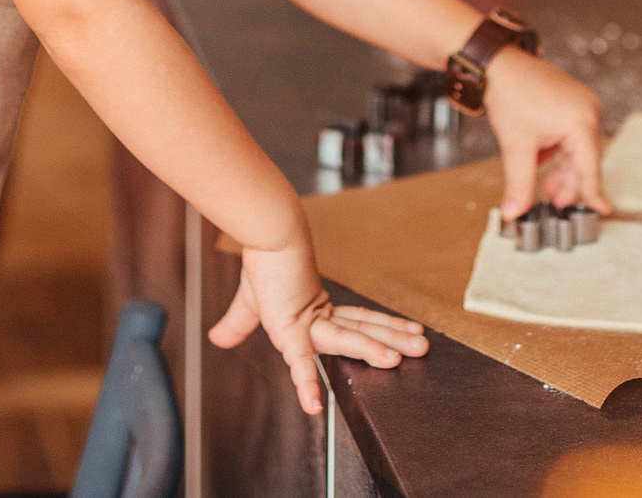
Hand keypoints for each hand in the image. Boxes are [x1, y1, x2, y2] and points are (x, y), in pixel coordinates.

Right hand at [206, 238, 429, 414]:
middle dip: (395, 339)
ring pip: (349, 338)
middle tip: (424, 346)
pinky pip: (299, 361)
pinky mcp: (290, 327)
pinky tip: (313, 406)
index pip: (359, 323)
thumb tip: (218, 338)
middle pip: (364, 331)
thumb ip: (238, 326)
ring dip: (375, 347)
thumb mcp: (250, 305)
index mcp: (317, 313)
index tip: (410, 331)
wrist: (267, 235)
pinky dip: (306, 382)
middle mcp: (319, 319)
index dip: (385, 328)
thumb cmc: (262, 264)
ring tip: (400, 359)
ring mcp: (308, 323)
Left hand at [484, 49, 607, 222]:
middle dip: (569, 182)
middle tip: (554, 201)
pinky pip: (573, 133)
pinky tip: (543, 158)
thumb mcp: (516, 146)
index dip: (593, 194)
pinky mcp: (573, 100)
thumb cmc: (510, 95)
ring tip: (548, 186)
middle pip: (584, 159)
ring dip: (563, 168)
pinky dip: (560, 150)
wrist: (497, 63)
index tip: (603, 211)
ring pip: (578, 147)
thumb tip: (514, 213)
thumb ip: (519, 184)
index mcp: (580, 123)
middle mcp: (588, 111)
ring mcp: (582, 103)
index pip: (590, 168)